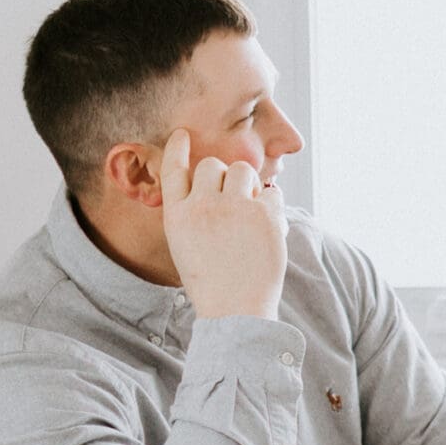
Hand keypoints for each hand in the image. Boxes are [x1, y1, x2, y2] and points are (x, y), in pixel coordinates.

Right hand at [159, 127, 288, 322]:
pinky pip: (271, 190)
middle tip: (231, 200)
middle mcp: (203, 207)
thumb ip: (194, 214)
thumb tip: (215, 185)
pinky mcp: (264, 214)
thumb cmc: (211, 281)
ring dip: (247, 185)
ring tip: (249, 212)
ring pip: (242, 170)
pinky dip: (271, 203)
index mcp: (177, 217)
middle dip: (223, 176)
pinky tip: (268, 225)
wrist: (235, 310)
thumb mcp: (186, 246)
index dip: (178, 149)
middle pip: (212, 165)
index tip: (182, 134)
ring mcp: (234, 208)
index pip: (174, 171)